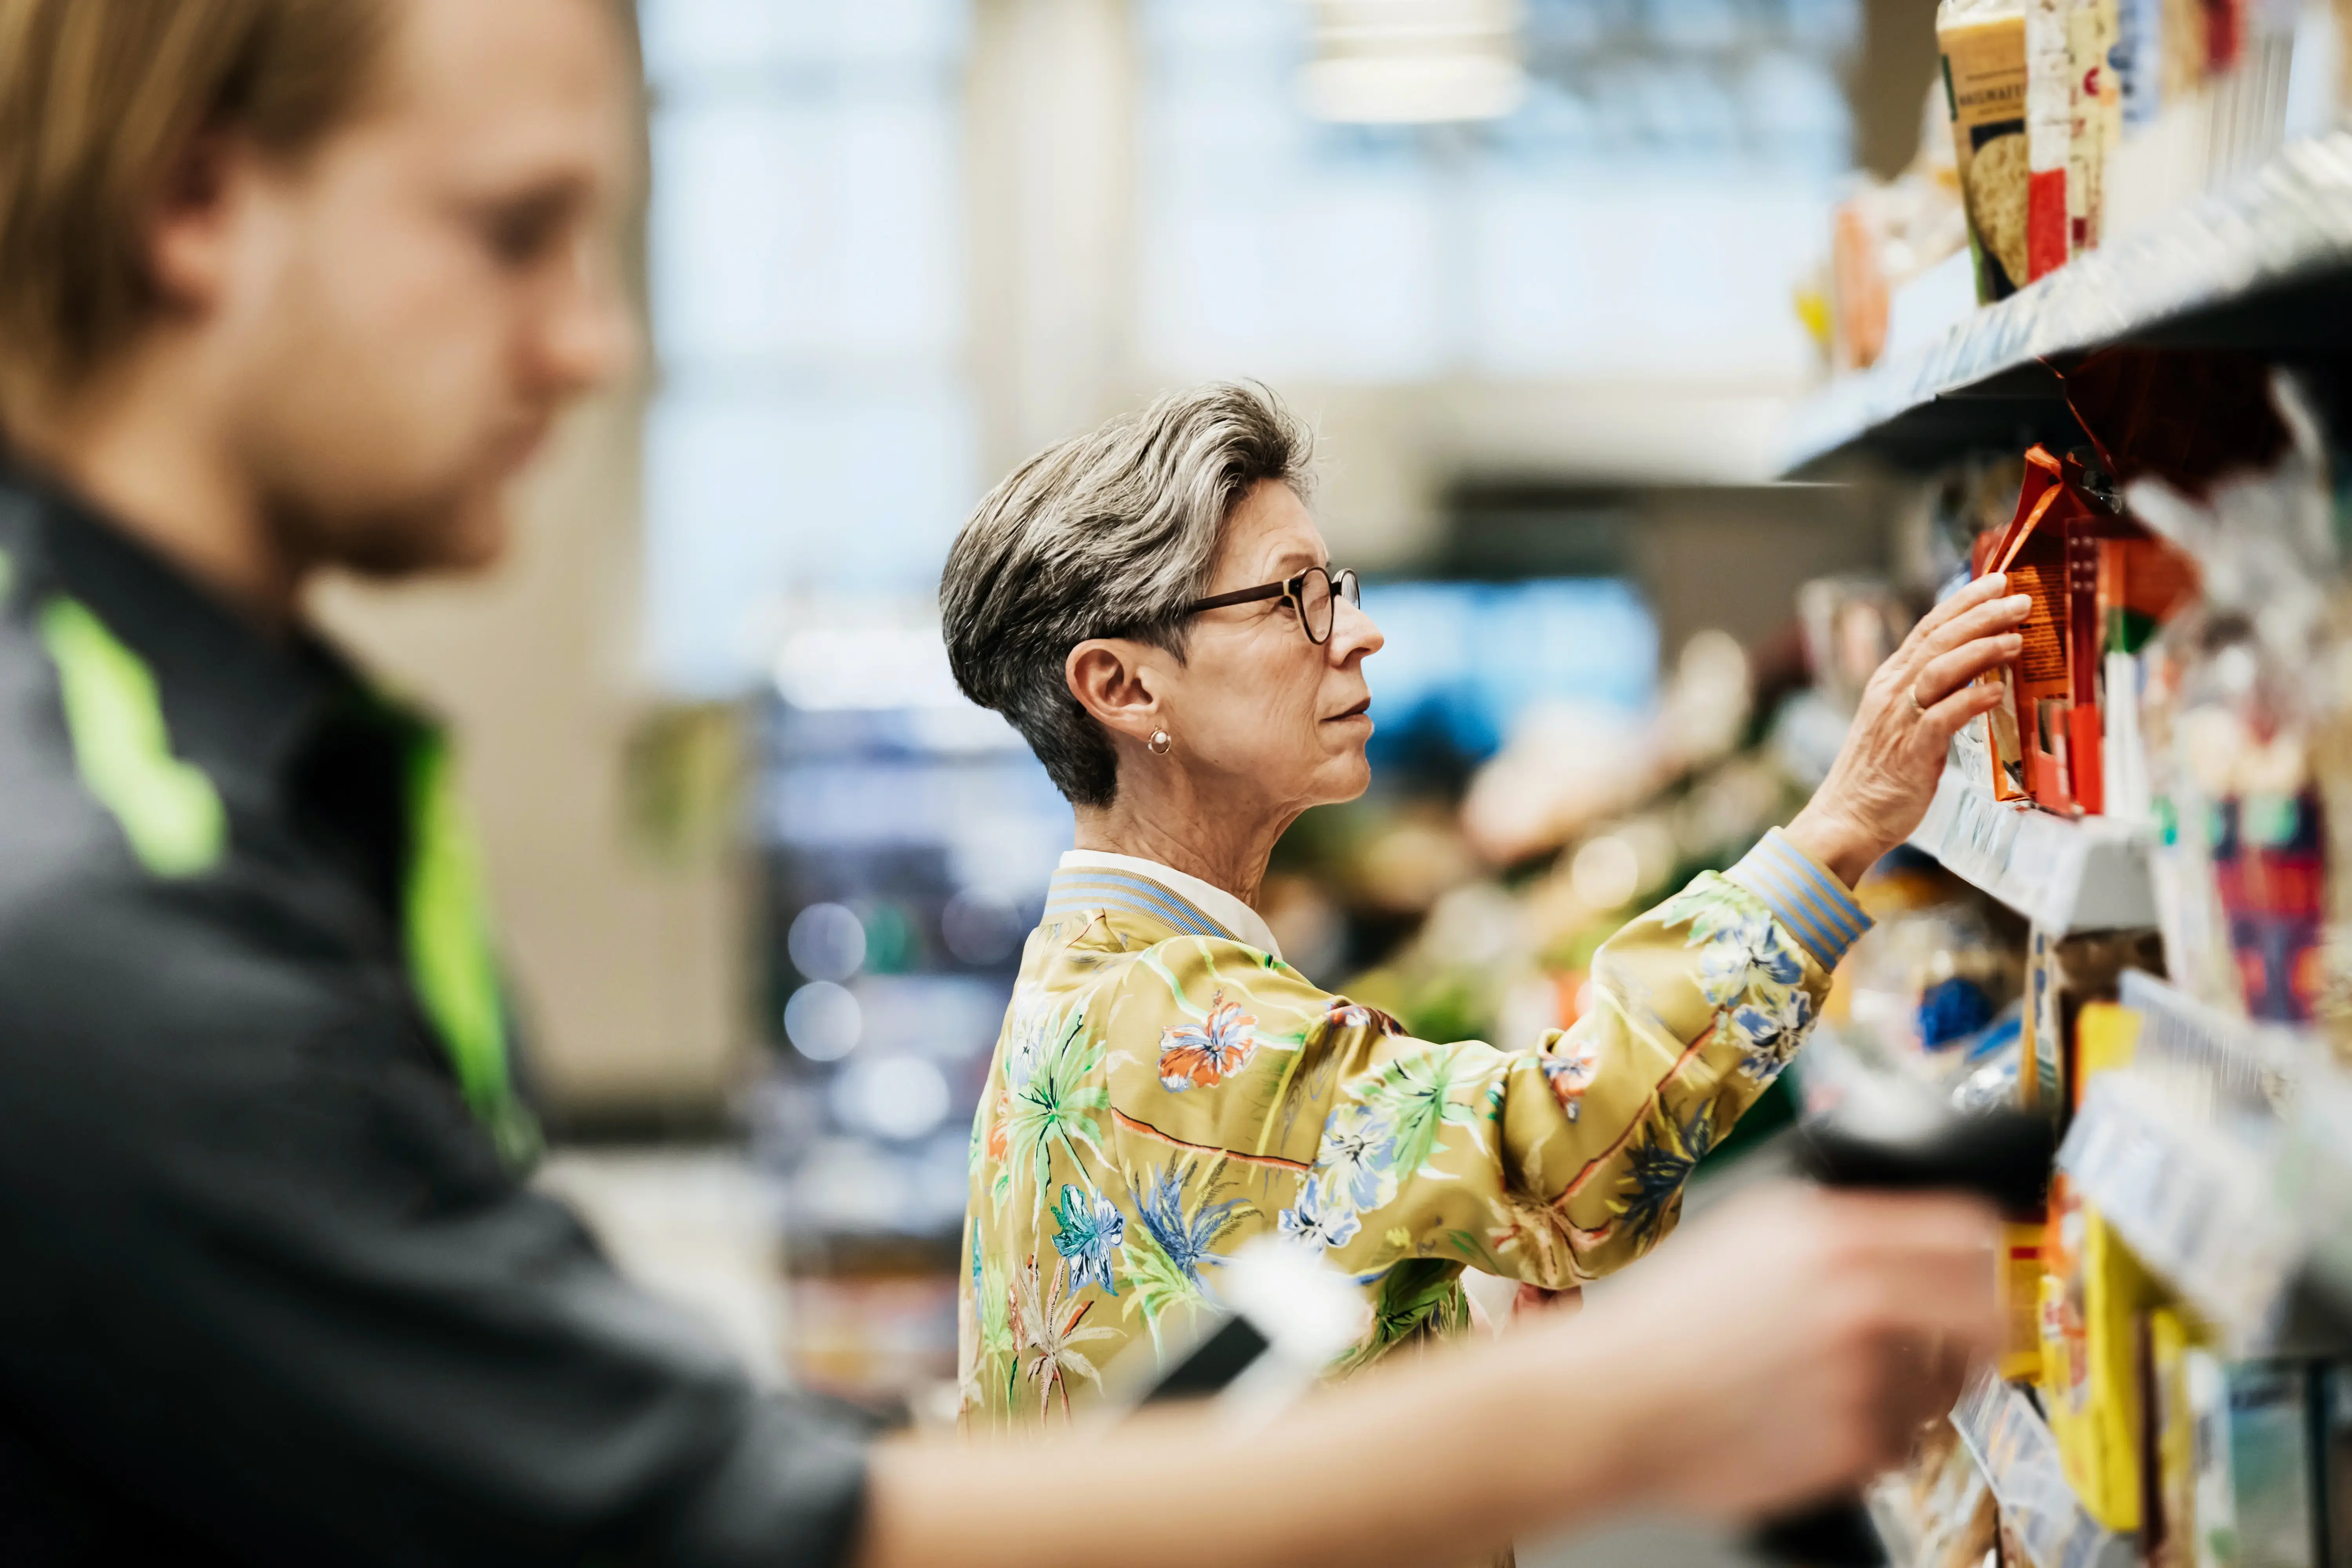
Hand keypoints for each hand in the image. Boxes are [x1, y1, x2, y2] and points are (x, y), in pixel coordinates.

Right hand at [1542, 1184, 2001, 1522]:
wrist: (1612, 1403)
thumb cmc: (1663, 1322)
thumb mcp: (1745, 1232)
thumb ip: (1833, 1224)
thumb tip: (1907, 1233)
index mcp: (1834, 1236)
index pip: (1969, 1232)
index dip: (1985, 1254)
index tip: (1981, 1273)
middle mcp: (1861, 1300)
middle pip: (1985, 1314)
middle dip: (1973, 1331)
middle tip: (1949, 1342)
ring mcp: (1864, 1379)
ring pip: (1944, 1388)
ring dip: (1913, 1390)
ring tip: (1840, 1384)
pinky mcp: (1856, 1447)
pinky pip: (1902, 1442)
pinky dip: (1872, 1436)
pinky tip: (1813, 1418)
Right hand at [1785, 575, 2030, 885]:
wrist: (1846, 819)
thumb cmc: (1880, 775)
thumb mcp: (1903, 722)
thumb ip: (1933, 695)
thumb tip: (1977, 673)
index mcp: (1890, 681)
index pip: (1928, 629)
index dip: (1963, 602)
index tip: (1997, 582)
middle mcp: (1892, 692)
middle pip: (1938, 640)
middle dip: (1980, 615)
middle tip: (2018, 599)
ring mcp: (1899, 720)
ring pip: (1940, 670)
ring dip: (1981, 650)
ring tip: (2016, 638)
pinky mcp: (1911, 751)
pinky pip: (1943, 717)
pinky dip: (1970, 700)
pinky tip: (1997, 691)